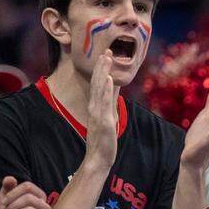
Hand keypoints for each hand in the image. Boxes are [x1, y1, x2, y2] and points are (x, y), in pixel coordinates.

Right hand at [85, 50, 119, 164]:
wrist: (98, 158)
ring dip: (103, 72)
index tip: (105, 55)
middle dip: (102, 66)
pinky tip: (109, 79)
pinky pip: (105, 103)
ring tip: (106, 58)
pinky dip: (107, 90)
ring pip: (100, 89)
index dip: (101, 70)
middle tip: (106, 50)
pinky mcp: (105, 121)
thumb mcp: (107, 119)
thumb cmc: (103, 141)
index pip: (98, 85)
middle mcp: (95, 108)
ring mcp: (99, 114)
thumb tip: (114, 92)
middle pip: (98, 83)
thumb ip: (109, 106)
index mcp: (95, 107)